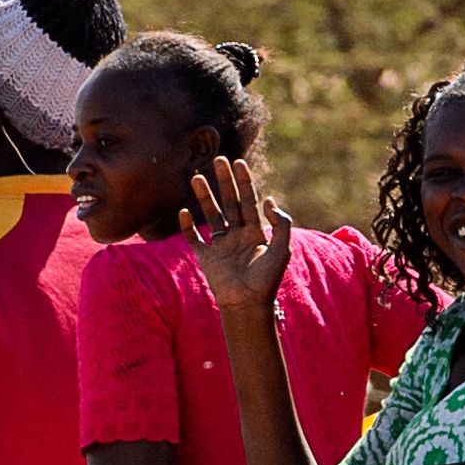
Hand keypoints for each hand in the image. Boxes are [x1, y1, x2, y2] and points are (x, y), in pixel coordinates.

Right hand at [183, 156, 292, 312]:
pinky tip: (183, 211)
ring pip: (210, 215)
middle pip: (229, 203)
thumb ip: (281, 224)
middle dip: (224, 182)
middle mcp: (237, 236)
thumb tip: (269, 200)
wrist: (248, 305)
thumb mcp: (282, 249)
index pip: (249, 201)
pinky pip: (193, 238)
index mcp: (256, 233)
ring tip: (196, 177)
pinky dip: (187, 226)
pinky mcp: (206, 257)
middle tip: (218, 159)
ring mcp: (220, 245)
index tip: (238, 163)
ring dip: (203, 196)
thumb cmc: (267, 280)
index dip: (244, 182)